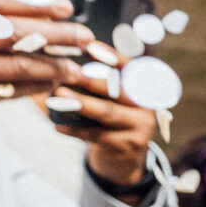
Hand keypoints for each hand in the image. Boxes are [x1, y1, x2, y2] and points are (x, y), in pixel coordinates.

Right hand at [0, 0, 84, 157]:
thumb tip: (26, 13)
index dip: (33, 2)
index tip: (64, 7)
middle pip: (11, 32)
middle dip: (55, 33)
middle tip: (85, 36)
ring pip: (16, 67)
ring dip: (53, 67)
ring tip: (74, 68)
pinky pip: (8, 93)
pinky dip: (32, 89)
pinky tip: (48, 87)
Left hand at [53, 50, 161, 191]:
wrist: (125, 161)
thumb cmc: (112, 122)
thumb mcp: (114, 101)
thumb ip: (101, 84)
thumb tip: (67, 63)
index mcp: (144, 89)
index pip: (130, 68)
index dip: (112, 56)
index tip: (90, 45)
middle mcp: (147, 106)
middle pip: (118, 90)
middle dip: (91, 80)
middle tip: (68, 72)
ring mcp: (141, 127)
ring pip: (107, 112)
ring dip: (81, 103)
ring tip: (59, 95)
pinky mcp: (129, 145)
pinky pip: (97, 135)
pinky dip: (75, 130)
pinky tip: (58, 125)